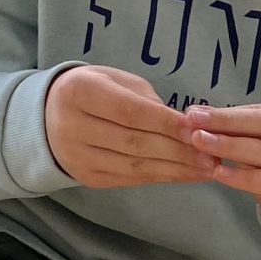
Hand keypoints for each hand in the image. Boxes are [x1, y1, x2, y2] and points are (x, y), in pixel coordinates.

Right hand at [45, 64, 211, 188]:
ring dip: (176, 169)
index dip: (167, 123)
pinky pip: (130, 179)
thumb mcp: (116, 81)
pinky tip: (186, 174)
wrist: (49, 116)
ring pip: (134, 166)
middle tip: (212, 154)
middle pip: (134, 143)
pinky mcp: (86, 177)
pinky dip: (161, 177)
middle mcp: (72, 127)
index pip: (130, 112)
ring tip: (206, 168)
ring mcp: (77, 156)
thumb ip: (148, 101)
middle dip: (178, 150)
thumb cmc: (94, 92)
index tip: (200, 130)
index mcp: (79, 92)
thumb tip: (186, 127)